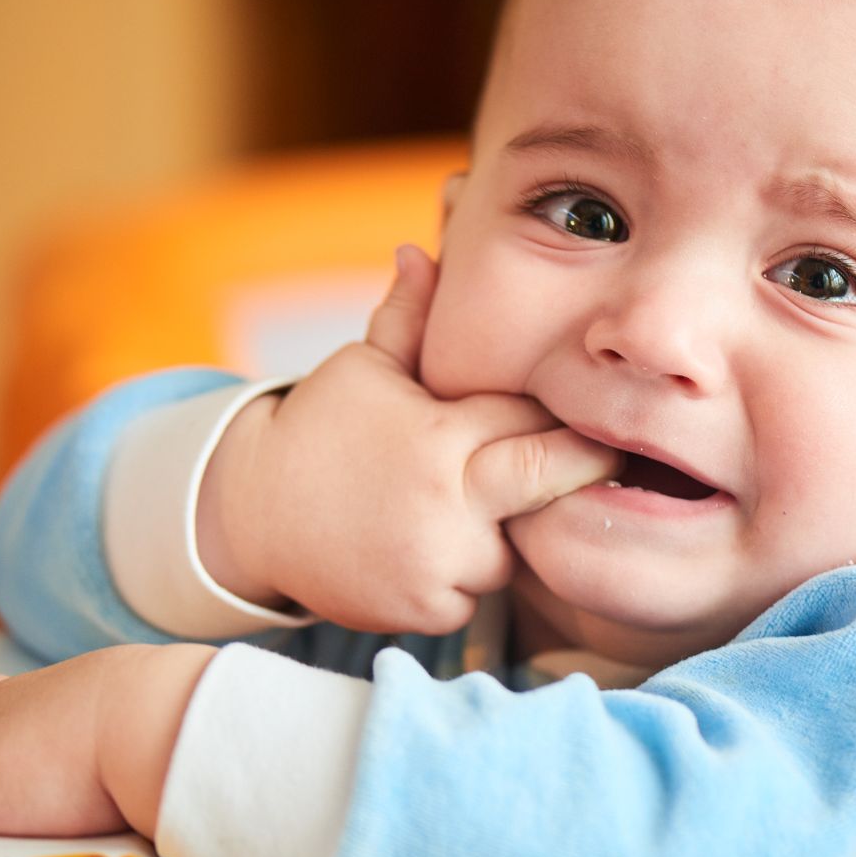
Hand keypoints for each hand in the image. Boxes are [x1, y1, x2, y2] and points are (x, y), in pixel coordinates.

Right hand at [199, 244, 621, 633]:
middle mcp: (447, 501)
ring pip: (515, 547)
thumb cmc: (317, 430)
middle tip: (606, 453)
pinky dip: (464, 577)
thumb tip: (420, 248)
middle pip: (552, 477)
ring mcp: (437, 561)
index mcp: (439, 433)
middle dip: (583, 464)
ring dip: (506, 531)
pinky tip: (434, 549)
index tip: (584, 406)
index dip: (555, 409)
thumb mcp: (361, 368)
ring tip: (474, 507)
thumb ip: (407, 317)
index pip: (531, 413)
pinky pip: (476, 593)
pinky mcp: (422, 609)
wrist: (249, 517)